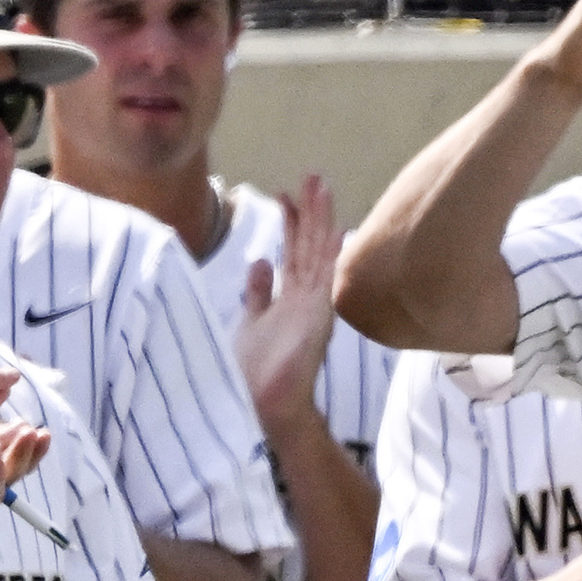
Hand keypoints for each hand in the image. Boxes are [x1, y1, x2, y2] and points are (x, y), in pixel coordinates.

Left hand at [237, 176, 342, 437]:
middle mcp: (305, 299)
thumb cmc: (255, 373)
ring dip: (319, 218)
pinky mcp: (318, 312)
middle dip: (309, 211)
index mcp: (289, 301)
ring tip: (319, 184)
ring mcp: (314, 304)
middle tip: (311, 177)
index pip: (292, 254)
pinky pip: (323, 272)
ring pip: (318, 252)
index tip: (284, 196)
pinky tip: (331, 221)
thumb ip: (257, 293)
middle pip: (309, 246)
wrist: (266, 404)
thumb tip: (260, 261)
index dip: (289, 224)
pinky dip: (328, 246)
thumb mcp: (250, 322)